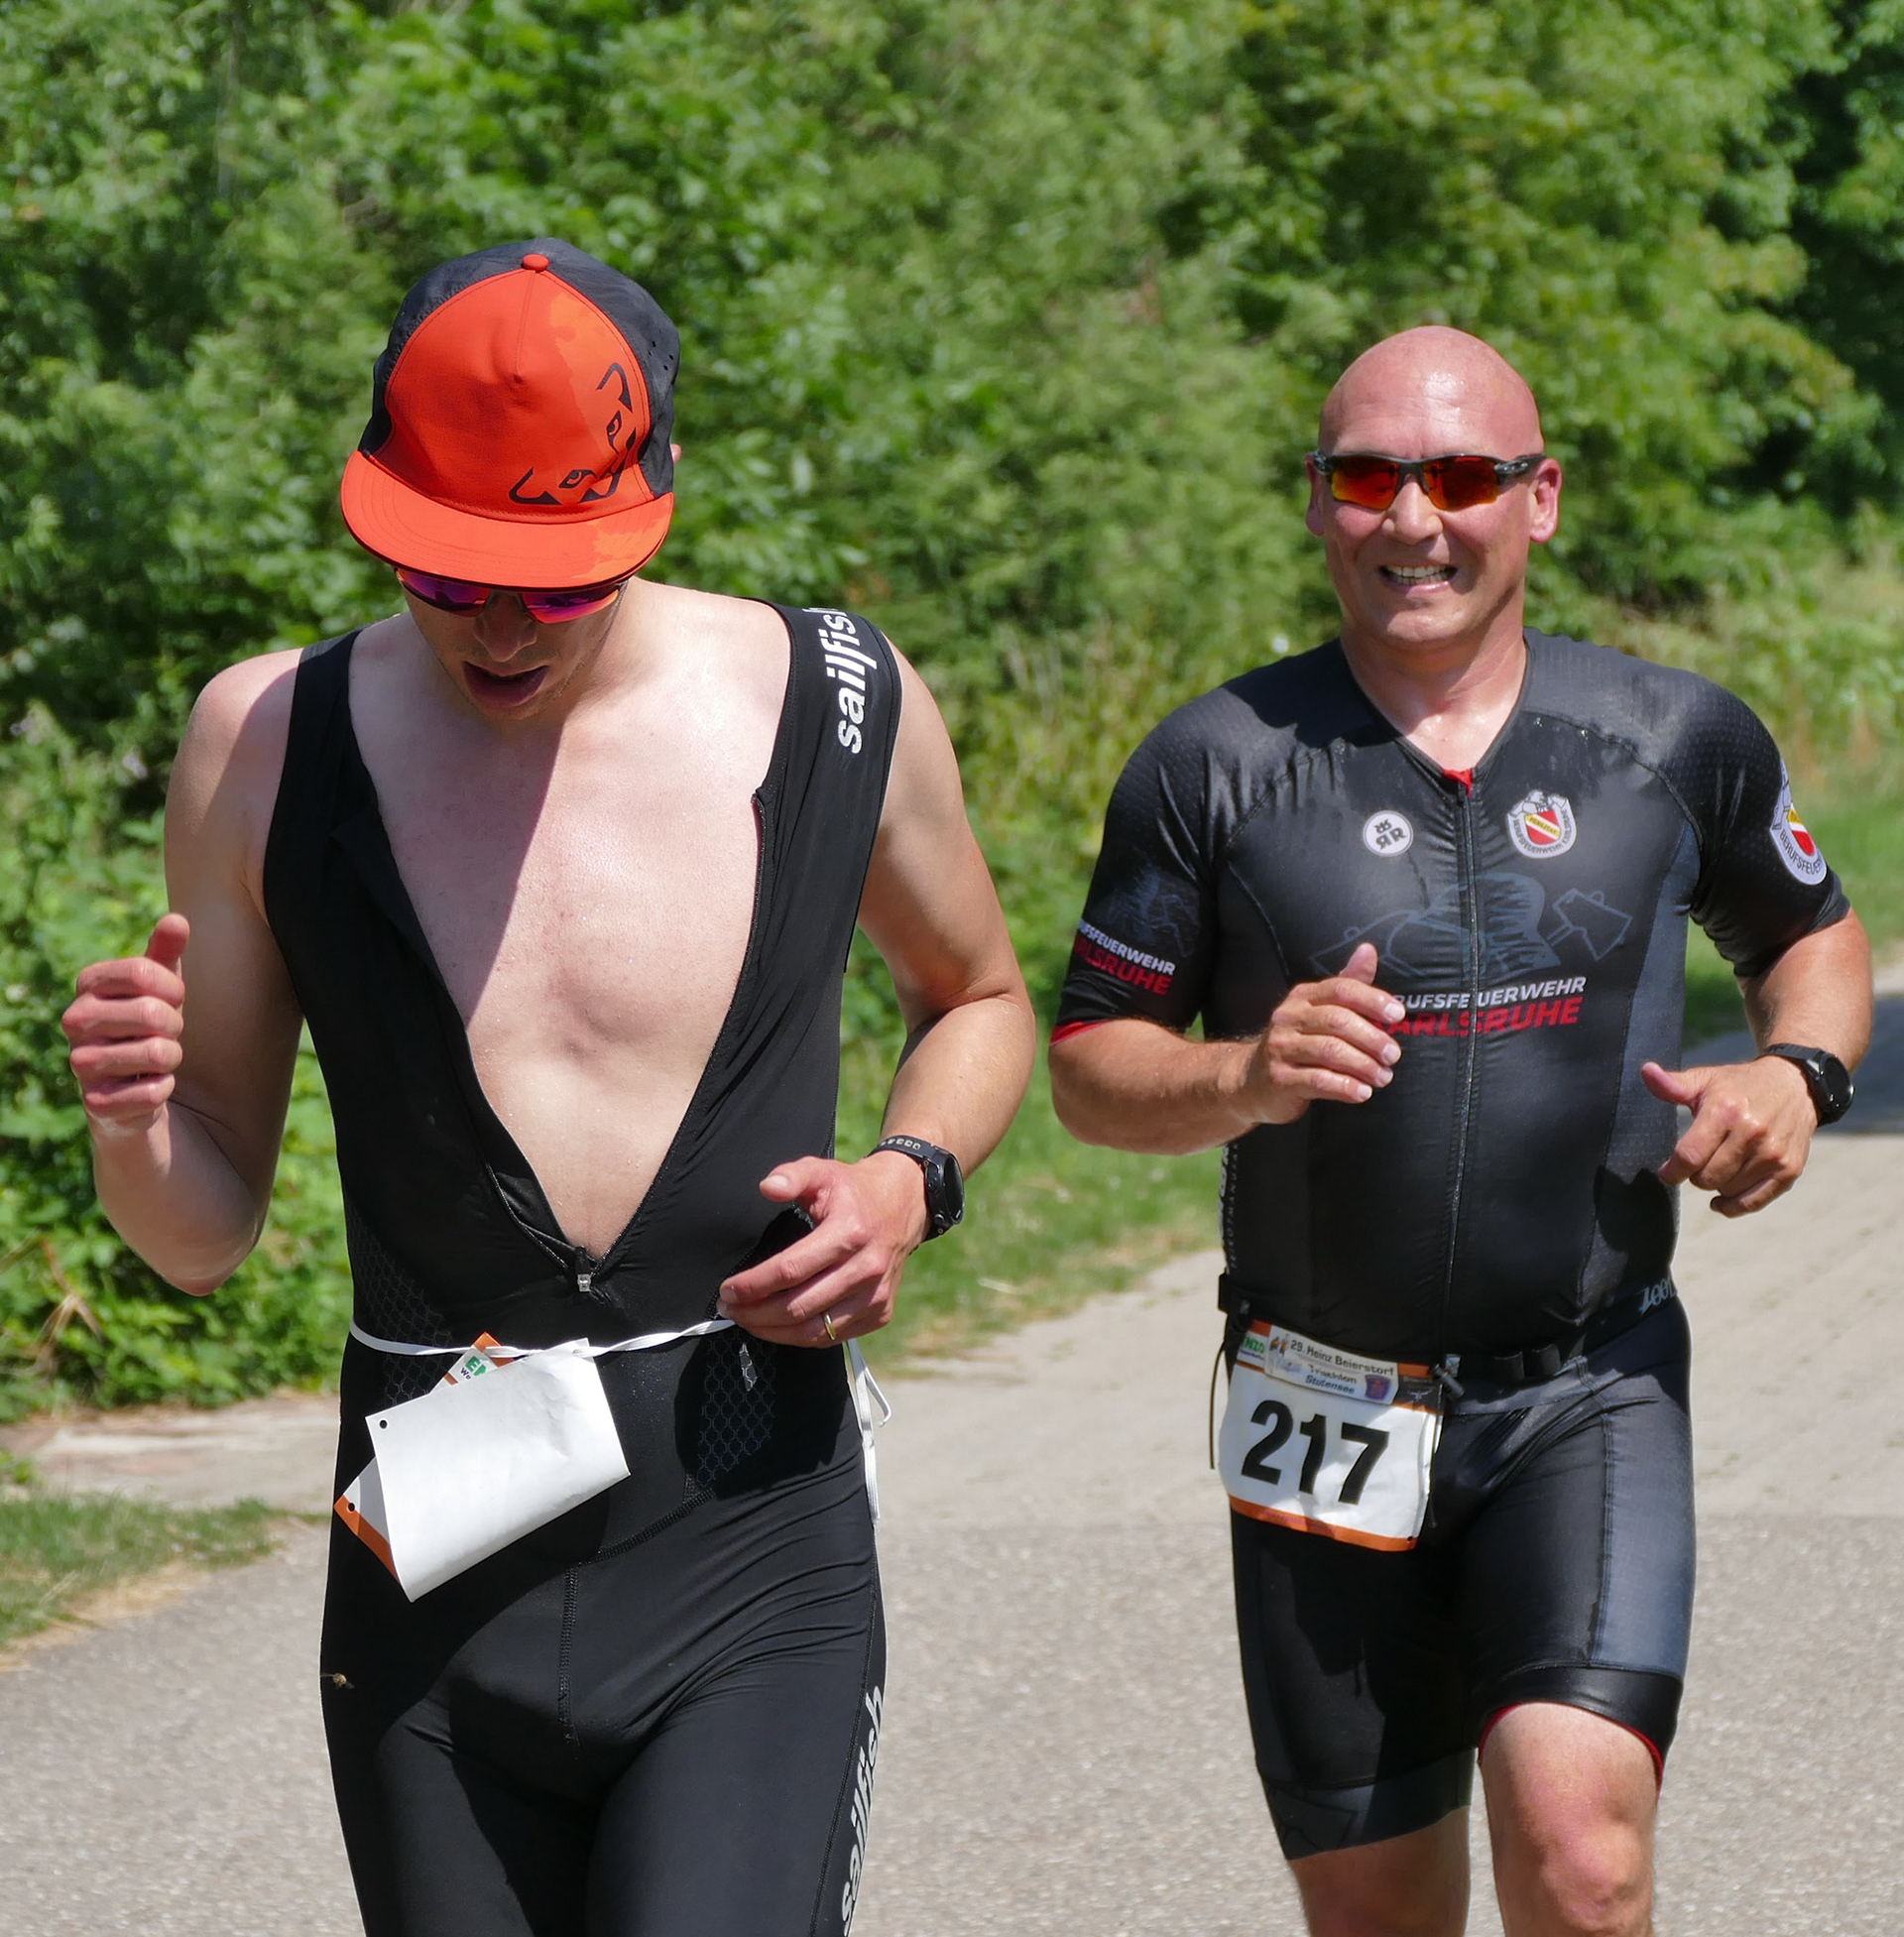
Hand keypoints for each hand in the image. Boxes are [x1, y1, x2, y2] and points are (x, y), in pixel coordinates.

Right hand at [62, 914, 190, 1133]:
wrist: (132, 1085)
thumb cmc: (147, 1025)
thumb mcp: (159, 986)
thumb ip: (166, 953)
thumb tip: (177, 920)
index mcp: (88, 985)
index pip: (142, 971)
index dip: (172, 988)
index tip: (171, 999)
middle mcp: (74, 1021)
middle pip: (152, 1013)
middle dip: (175, 1027)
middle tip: (163, 1034)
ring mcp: (80, 1063)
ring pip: (158, 1053)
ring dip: (171, 1058)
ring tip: (154, 1060)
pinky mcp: (96, 1103)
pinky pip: (154, 1091)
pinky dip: (164, 1088)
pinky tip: (147, 1086)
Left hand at [716, 1151, 930, 1345]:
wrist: (904, 1205)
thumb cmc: (853, 1191)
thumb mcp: (823, 1171)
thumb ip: (792, 1175)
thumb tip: (767, 1187)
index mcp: (850, 1233)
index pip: (791, 1270)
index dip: (753, 1284)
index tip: (727, 1289)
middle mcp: (867, 1269)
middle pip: (798, 1306)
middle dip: (755, 1313)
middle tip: (729, 1309)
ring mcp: (876, 1296)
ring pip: (814, 1330)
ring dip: (772, 1331)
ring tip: (747, 1320)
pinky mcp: (880, 1313)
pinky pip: (832, 1336)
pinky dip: (799, 1336)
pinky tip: (778, 1326)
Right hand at [1239, 943, 1404, 1124]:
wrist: (1251, 1080)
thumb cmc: (1297, 1042)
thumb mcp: (1319, 1010)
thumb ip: (1347, 983)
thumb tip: (1368, 951)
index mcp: (1302, 997)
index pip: (1340, 989)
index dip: (1372, 1000)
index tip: (1397, 1015)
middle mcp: (1288, 1017)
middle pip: (1338, 1021)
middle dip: (1372, 1038)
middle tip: (1393, 1055)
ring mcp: (1281, 1048)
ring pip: (1330, 1051)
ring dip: (1364, 1065)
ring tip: (1383, 1076)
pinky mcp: (1279, 1079)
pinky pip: (1318, 1081)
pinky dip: (1345, 1087)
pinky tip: (1362, 1093)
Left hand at [1643, 1056, 1816, 1215]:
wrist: (1797, 1086)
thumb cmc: (1742, 1085)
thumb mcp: (1706, 1079)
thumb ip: (1673, 1084)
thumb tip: (1646, 1072)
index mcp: (1725, 1111)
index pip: (1690, 1155)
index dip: (1672, 1170)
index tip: (1667, 1172)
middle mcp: (1752, 1133)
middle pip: (1707, 1178)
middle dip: (1695, 1175)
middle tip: (1698, 1161)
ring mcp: (1773, 1154)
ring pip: (1727, 1190)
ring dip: (1716, 1185)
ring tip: (1719, 1165)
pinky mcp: (1789, 1170)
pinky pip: (1754, 1202)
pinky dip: (1734, 1206)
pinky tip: (1721, 1200)